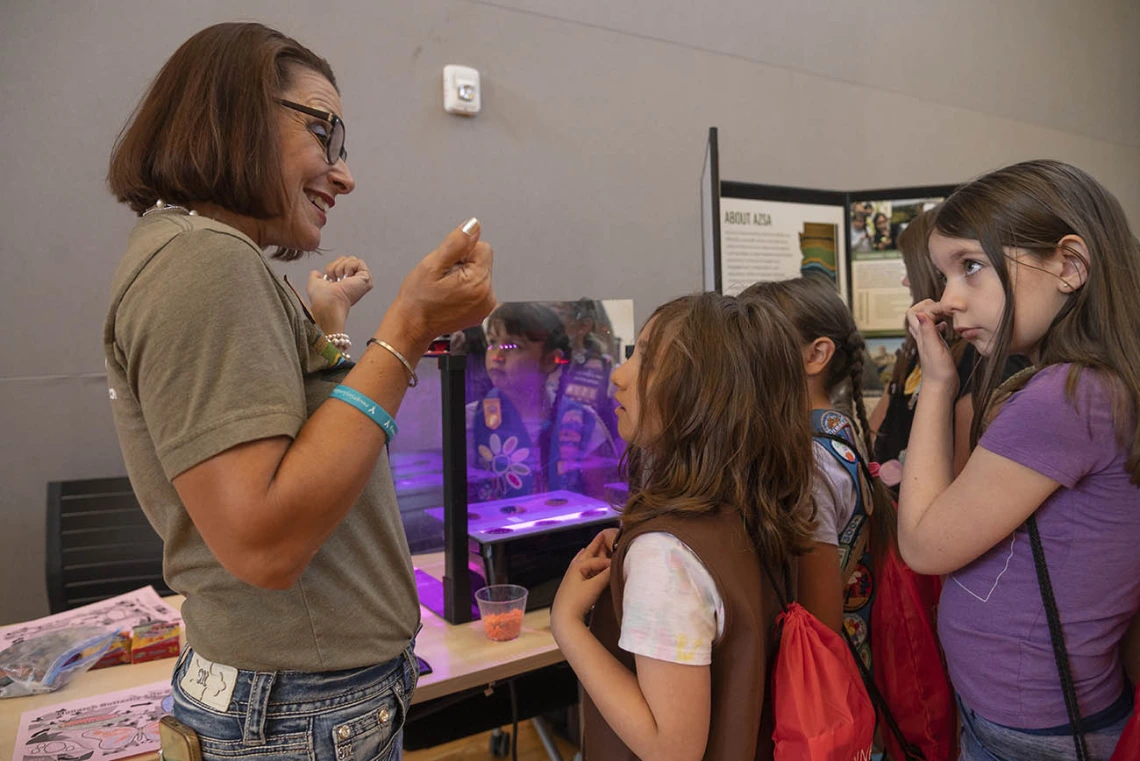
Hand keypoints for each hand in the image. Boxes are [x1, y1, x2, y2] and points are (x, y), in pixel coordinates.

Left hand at [307, 256, 372, 326]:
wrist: (328, 303)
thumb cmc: (322, 299)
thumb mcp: (314, 284)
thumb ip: (315, 276)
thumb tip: (315, 273)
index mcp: (343, 283)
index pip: (339, 263)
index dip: (332, 267)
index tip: (329, 278)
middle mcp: (352, 282)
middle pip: (345, 259)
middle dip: (336, 266)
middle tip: (334, 279)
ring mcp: (360, 280)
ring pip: (351, 259)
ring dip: (341, 267)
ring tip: (341, 279)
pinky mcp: (366, 278)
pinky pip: (358, 262)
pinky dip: (349, 267)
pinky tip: (347, 278)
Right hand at [388, 219, 494, 343]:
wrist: (412, 326)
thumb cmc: (418, 300)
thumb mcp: (433, 265)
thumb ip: (456, 242)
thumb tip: (474, 226)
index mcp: (479, 283)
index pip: (482, 248)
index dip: (462, 252)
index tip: (447, 266)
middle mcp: (488, 296)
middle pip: (482, 261)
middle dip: (463, 264)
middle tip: (443, 279)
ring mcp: (485, 306)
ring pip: (479, 273)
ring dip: (463, 276)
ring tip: (445, 289)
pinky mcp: (481, 311)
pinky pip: (477, 288)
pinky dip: (465, 288)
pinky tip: (450, 296)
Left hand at [552, 529, 616, 632]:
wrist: (564, 618)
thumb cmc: (578, 601)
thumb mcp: (594, 586)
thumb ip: (606, 575)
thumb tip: (616, 566)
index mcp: (578, 566)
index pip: (598, 560)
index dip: (610, 561)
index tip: (620, 562)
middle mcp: (574, 568)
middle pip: (587, 553)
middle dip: (596, 544)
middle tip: (603, 534)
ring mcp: (571, 577)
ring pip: (583, 560)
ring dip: (590, 553)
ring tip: (593, 545)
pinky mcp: (572, 586)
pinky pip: (580, 568)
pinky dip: (585, 563)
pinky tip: (584, 564)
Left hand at [906, 299, 958, 395]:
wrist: (941, 387)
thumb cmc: (938, 371)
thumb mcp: (934, 348)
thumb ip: (928, 331)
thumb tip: (920, 313)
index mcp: (920, 335)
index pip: (915, 312)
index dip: (929, 306)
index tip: (944, 308)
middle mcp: (922, 337)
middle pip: (917, 314)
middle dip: (928, 306)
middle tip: (943, 306)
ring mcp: (928, 341)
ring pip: (926, 322)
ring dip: (934, 314)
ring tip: (947, 313)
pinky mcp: (936, 346)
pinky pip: (934, 330)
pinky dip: (940, 324)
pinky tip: (947, 326)